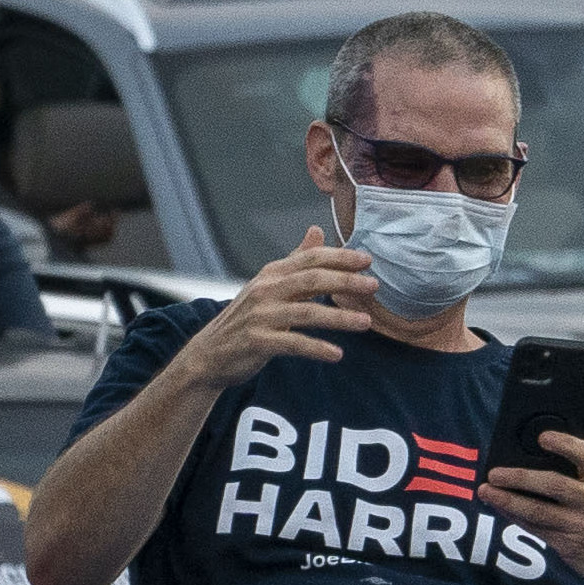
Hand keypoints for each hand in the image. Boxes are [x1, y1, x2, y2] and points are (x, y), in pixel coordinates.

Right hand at [188, 228, 377, 381]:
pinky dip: (316, 348)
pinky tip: (337, 354)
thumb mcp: (269, 284)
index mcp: (272, 274)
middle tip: (374, 286)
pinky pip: (292, 344)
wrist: (209, 353)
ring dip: (339, 318)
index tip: (367, 260)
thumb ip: (296, 260)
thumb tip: (317, 229)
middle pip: (311, 280)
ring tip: (366, 322)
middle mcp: (265, 291)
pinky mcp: (256, 342)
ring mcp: (260, 316)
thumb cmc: (246, 317)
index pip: (310, 258)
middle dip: (345, 281)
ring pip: (306, 313)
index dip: (340, 257)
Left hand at [478, 429, 583, 584]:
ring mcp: (581, 526)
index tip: (543, 437)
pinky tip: (502, 508)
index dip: (566, 444)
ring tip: (486, 491)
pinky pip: (536, 528)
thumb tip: (539, 464)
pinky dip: (515, 517)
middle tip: (494, 473)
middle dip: (520, 477)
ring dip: (507, 500)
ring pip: (537, 511)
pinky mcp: (569, 546)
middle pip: (553, 484)